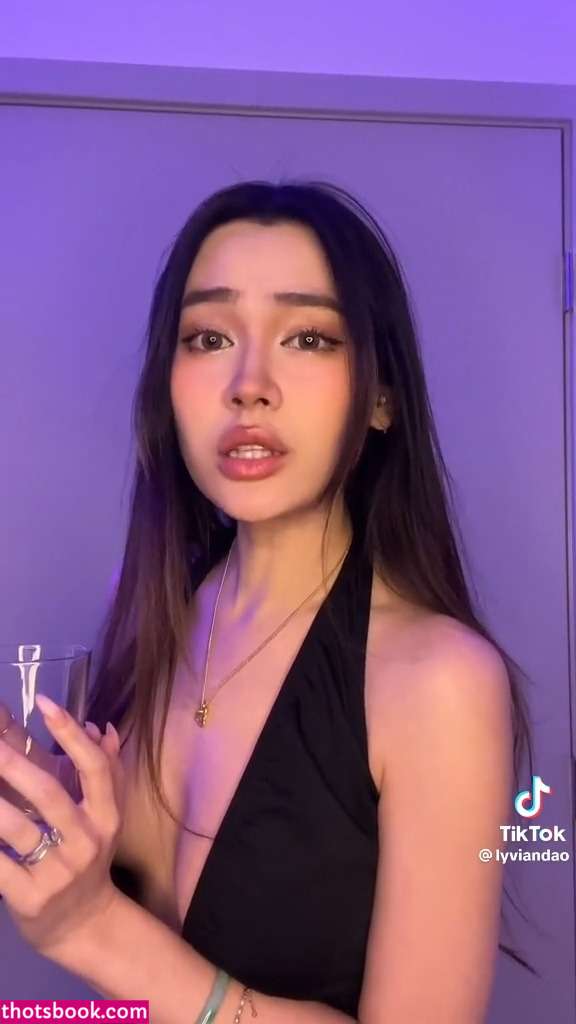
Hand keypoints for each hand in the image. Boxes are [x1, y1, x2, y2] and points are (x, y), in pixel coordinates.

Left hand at [0, 697, 125, 959]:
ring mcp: (58, 872)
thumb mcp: (105, 818)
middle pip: (51, 795)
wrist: (85, 927)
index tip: (45, 702)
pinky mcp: (30, 899)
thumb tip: (101, 727)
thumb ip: (106, 772)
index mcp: (107, 816)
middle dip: (15, 765)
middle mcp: (87, 841)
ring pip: (18, 830)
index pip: (95, 768)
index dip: (71, 733)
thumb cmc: (89, 861)